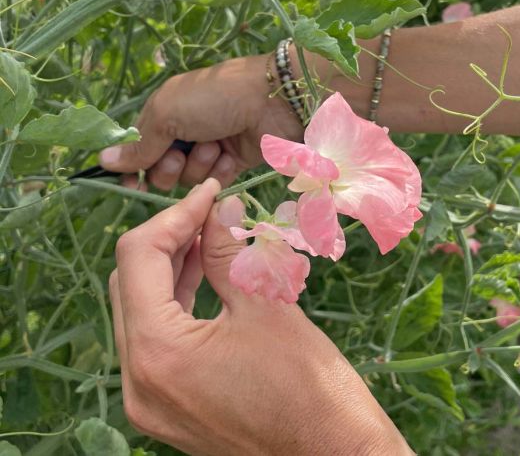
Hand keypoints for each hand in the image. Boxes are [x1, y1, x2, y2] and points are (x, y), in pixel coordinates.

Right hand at [99, 55, 303, 189]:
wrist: (273, 99)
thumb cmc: (214, 98)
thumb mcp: (169, 114)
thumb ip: (140, 143)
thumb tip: (102, 161)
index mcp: (165, 112)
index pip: (139, 147)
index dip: (134, 167)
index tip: (131, 183)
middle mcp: (185, 130)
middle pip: (162, 168)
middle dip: (171, 166)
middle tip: (184, 151)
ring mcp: (210, 146)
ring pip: (189, 177)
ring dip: (200, 164)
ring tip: (216, 146)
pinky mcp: (234, 161)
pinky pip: (215, 181)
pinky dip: (221, 171)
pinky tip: (231, 155)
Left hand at [110, 178, 411, 455]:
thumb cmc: (308, 385)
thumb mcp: (266, 306)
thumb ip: (228, 252)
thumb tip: (220, 209)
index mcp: (156, 352)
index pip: (138, 259)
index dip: (175, 215)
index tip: (211, 193)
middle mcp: (137, 381)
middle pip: (129, 284)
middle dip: (169, 238)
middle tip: (210, 211)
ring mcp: (148, 400)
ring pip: (139, 312)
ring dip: (170, 268)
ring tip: (210, 234)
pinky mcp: (166, 407)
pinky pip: (155, 341)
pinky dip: (175, 302)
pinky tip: (205, 275)